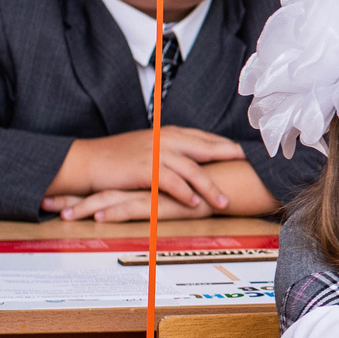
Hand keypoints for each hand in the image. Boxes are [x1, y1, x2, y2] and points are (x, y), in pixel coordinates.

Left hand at [42, 187, 216, 222]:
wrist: (235, 179)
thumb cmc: (212, 182)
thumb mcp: (181, 187)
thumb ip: (164, 188)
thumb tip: (148, 194)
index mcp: (145, 176)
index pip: (107, 181)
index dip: (81, 187)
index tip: (56, 194)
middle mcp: (143, 181)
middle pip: (101, 186)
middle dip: (71, 195)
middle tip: (44, 203)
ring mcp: (152, 191)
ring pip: (112, 198)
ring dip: (86, 206)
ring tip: (63, 215)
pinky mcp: (164, 202)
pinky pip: (135, 208)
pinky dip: (115, 213)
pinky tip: (99, 218)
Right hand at [50, 126, 244, 210]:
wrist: (86, 160)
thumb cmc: (116, 157)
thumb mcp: (148, 147)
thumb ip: (171, 151)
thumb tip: (192, 159)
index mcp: (169, 133)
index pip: (205, 138)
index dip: (226, 146)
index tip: (246, 153)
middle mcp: (166, 140)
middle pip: (207, 148)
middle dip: (231, 159)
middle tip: (252, 169)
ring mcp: (155, 153)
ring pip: (192, 170)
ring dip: (210, 187)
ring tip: (224, 201)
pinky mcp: (144, 169)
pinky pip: (170, 182)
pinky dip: (184, 193)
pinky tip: (195, 204)